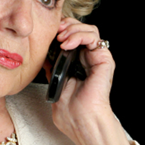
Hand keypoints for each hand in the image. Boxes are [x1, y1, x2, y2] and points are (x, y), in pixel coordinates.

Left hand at [45, 17, 133, 144]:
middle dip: (67, 25)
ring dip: (73, 29)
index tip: (48, 31)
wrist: (79, 120)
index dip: (61, 28)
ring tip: (61, 38)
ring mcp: (96, 58)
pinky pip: (95, 38)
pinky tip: (67, 44)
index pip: (71, 35)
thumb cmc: (68, 108)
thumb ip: (51, 66)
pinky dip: (80, 35)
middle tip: (55, 32)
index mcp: (76, 61)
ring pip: (90, 29)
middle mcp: (87, 57)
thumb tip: (41, 54)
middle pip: (81, 28)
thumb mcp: (54, 80)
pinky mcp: (104, 60)